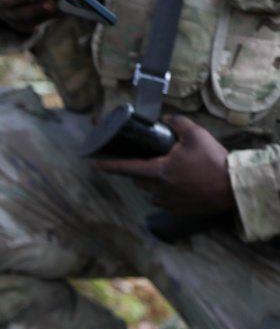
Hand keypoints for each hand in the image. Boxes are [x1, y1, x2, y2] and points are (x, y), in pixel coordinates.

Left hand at [94, 116, 234, 214]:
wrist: (233, 187)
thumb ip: (178, 124)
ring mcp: (167, 202)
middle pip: (139, 179)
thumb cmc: (214, 161)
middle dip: (140, 170)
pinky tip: (180, 183)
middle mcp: (158, 190)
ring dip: (153, 181)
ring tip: (171, 171)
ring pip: (150, 190)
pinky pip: (163, 200)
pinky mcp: (177, 209)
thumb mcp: (196, 135)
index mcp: (158, 172)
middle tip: (154, 159)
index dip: (109, 165)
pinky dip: (165, 191)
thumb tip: (166, 118)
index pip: (127, 168)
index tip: (95, 163)